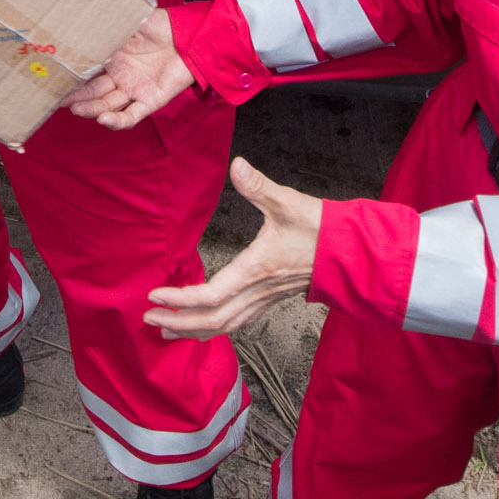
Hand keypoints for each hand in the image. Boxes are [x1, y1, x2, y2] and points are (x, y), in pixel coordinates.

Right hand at [63, 9, 190, 129]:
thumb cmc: (162, 24)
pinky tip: (103, 119)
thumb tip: (81, 22)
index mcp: (114, 57)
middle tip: (59, 100)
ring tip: (76, 109)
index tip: (55, 80)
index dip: (73, 78)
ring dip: (92, 109)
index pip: (89, 72)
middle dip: (77, 97)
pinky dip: (117, 120)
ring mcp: (135, 89)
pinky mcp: (150, 101)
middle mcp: (122, 76)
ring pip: (108, 104)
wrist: (190, 35)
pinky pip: (131, 115)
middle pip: (94, 92)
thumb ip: (108, 26)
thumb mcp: (130, 20)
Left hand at [145, 161, 325, 339]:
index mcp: (256, 270)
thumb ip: (259, 186)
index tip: (155, 296)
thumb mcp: (288, 202)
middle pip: (213, 320)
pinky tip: (202, 326)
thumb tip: (238, 165)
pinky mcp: (269, 300)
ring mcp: (264, 300)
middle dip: (178, 323)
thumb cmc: (319, 228)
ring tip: (165, 332)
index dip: (180, 300)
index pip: (211, 296)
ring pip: (225, 326)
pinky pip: (237, 323)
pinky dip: (214, 328)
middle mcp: (257, 291)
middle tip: (149, 319)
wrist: (350, 251)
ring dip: (194, 331)